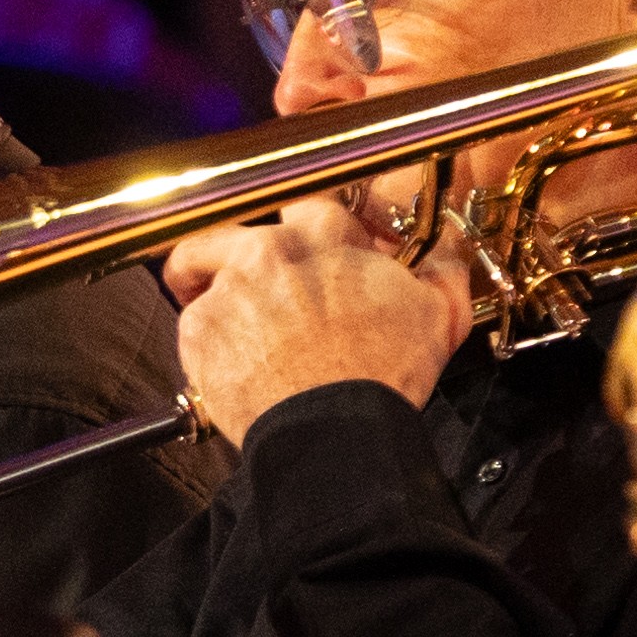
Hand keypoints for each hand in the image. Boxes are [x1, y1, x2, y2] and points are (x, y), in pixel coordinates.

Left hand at [158, 193, 471, 442]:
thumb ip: (441, 271)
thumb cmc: (381, 378)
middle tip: (252, 279)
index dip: (311, 232)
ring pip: (201, 264)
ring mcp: (229, 286)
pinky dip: (205, 337)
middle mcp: (270, 249)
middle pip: (239, 228)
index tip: (310, 252)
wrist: (334, 431)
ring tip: (218, 308)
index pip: (310, 205)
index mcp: (324, 237)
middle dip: (244, 251)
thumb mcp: (437, 315)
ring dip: (206, 281)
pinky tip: (226, 358)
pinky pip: (192, 321)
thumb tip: (444, 252)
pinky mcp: (199, 327)